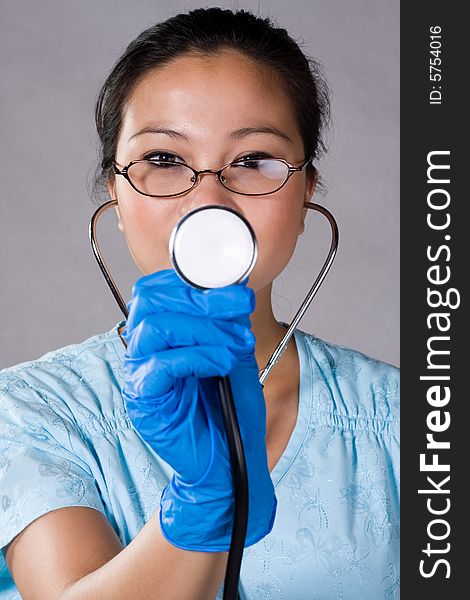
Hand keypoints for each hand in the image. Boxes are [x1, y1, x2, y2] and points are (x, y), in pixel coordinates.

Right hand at [121, 268, 276, 550]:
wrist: (231, 461)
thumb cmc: (231, 407)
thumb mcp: (234, 353)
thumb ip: (227, 322)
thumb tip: (234, 287)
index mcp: (162, 334)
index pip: (155, 289)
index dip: (190, 279)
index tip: (235, 289)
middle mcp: (145, 350)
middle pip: (149, 301)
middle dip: (199, 298)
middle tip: (239, 308)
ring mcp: (140, 375)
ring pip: (155, 328)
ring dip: (204, 328)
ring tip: (236, 343)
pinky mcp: (144, 401)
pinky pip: (160, 366)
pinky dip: (197, 356)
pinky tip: (222, 364)